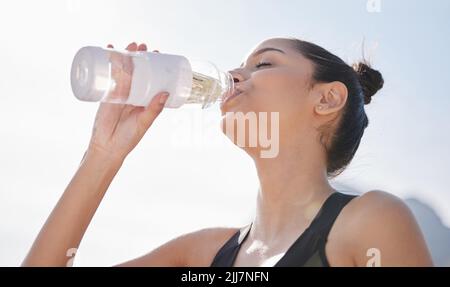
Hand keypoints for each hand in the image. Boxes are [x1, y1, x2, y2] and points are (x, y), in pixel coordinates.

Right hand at [86, 42, 168, 162]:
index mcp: (145, 100)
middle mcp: (133, 94)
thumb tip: (166, 93)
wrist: (107, 147)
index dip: (155, 67)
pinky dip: (108, 64)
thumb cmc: (129, 138)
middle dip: (139, 57)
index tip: (158, 54)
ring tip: (129, 44)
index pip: (152, 79)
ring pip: (123, 71)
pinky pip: (107, 77)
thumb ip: (153, 109)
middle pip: (137, 71)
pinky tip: (109, 51)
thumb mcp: (144, 122)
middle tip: (143, 45)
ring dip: (125, 57)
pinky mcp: (106, 95)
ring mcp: (119, 93)